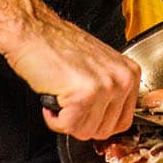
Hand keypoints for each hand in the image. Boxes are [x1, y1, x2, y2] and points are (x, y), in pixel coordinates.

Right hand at [0, 0, 139, 139]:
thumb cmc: (58, 45)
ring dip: (67, 120)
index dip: (96, 121)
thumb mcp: (98, 66)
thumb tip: (108, 119)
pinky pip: (68, 127)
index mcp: (129, 74)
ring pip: (87, 131)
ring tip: (60, 95)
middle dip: (81, 123)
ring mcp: (105, 88)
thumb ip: (110, 92)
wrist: (33, 30)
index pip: (122, 122)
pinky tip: (52, 97)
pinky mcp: (84, 95)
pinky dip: (54, 118)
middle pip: (104, 131)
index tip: (84, 111)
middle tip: (68, 102)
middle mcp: (123, 80)